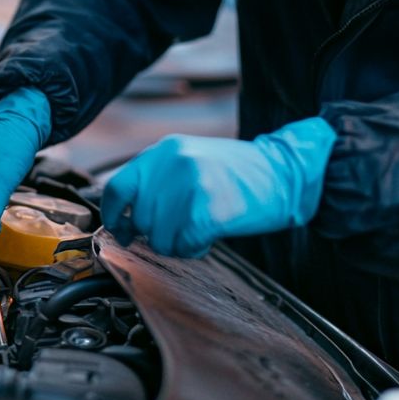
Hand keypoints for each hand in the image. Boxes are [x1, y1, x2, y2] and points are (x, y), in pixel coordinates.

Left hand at [100, 118, 336, 257]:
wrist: (284, 173)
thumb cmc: (237, 173)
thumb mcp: (190, 160)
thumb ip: (158, 180)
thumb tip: (127, 216)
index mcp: (164, 150)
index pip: (117, 187)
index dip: (114, 215)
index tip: (121, 230)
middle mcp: (172, 163)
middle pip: (140, 217)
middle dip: (155, 233)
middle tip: (178, 231)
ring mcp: (190, 185)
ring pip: (159, 236)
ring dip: (175, 244)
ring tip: (196, 232)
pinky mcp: (207, 209)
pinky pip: (183, 245)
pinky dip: (193, 249)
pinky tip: (207, 237)